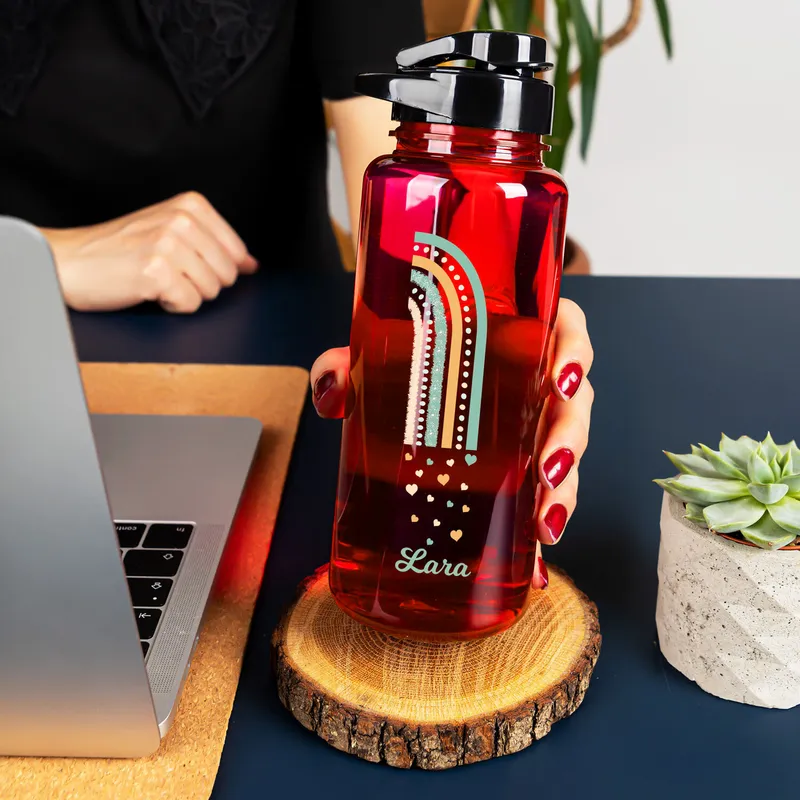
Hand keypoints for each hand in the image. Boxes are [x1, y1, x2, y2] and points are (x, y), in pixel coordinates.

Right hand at [43, 191, 257, 311]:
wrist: (68, 261)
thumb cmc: (116, 249)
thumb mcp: (168, 230)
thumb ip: (213, 243)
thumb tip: (252, 264)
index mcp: (190, 205)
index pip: (237, 251)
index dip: (216, 267)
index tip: (189, 263)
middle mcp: (182, 220)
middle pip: (227, 274)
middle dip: (201, 282)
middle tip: (167, 271)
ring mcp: (169, 245)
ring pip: (211, 291)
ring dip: (185, 293)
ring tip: (155, 278)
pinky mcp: (157, 272)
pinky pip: (189, 305)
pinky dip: (171, 305)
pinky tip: (148, 289)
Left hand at [309, 298, 593, 586]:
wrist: (400, 380)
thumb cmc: (404, 358)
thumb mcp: (374, 351)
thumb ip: (346, 363)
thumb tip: (333, 392)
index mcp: (516, 335)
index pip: (565, 330)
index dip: (576, 352)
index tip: (563, 379)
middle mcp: (534, 380)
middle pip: (574, 403)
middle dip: (569, 438)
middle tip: (548, 466)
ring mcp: (532, 426)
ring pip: (566, 454)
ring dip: (566, 490)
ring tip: (545, 524)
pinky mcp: (520, 469)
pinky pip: (543, 497)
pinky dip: (539, 534)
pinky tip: (534, 567)